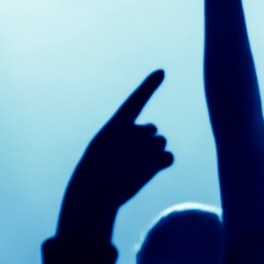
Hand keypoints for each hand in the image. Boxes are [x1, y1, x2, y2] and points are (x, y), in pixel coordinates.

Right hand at [60, 71, 174, 236]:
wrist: (95, 192)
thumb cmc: (95, 172)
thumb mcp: (105, 151)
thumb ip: (130, 143)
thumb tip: (162, 150)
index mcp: (117, 124)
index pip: (136, 100)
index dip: (150, 85)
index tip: (162, 71)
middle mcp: (134, 130)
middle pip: (152, 130)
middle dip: (146, 141)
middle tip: (129, 158)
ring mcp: (146, 145)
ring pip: (161, 143)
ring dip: (153, 153)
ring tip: (135, 168)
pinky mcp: (155, 162)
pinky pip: (169, 157)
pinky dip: (163, 162)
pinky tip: (150, 170)